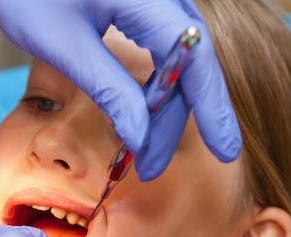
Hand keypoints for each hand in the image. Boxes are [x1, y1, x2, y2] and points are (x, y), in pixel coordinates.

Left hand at [0, 0, 240, 180]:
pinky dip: (155, 88)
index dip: (211, 105)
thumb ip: (109, 89)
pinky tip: (144, 116)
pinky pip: (163, 51)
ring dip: (165, 108)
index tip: (224, 151)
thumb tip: (141, 139)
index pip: (193, 53)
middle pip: (189, 62)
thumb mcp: (66, 46)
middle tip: (152, 167)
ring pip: (178, 60)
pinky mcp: (143, 7)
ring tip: (146, 152)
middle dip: (174, 119)